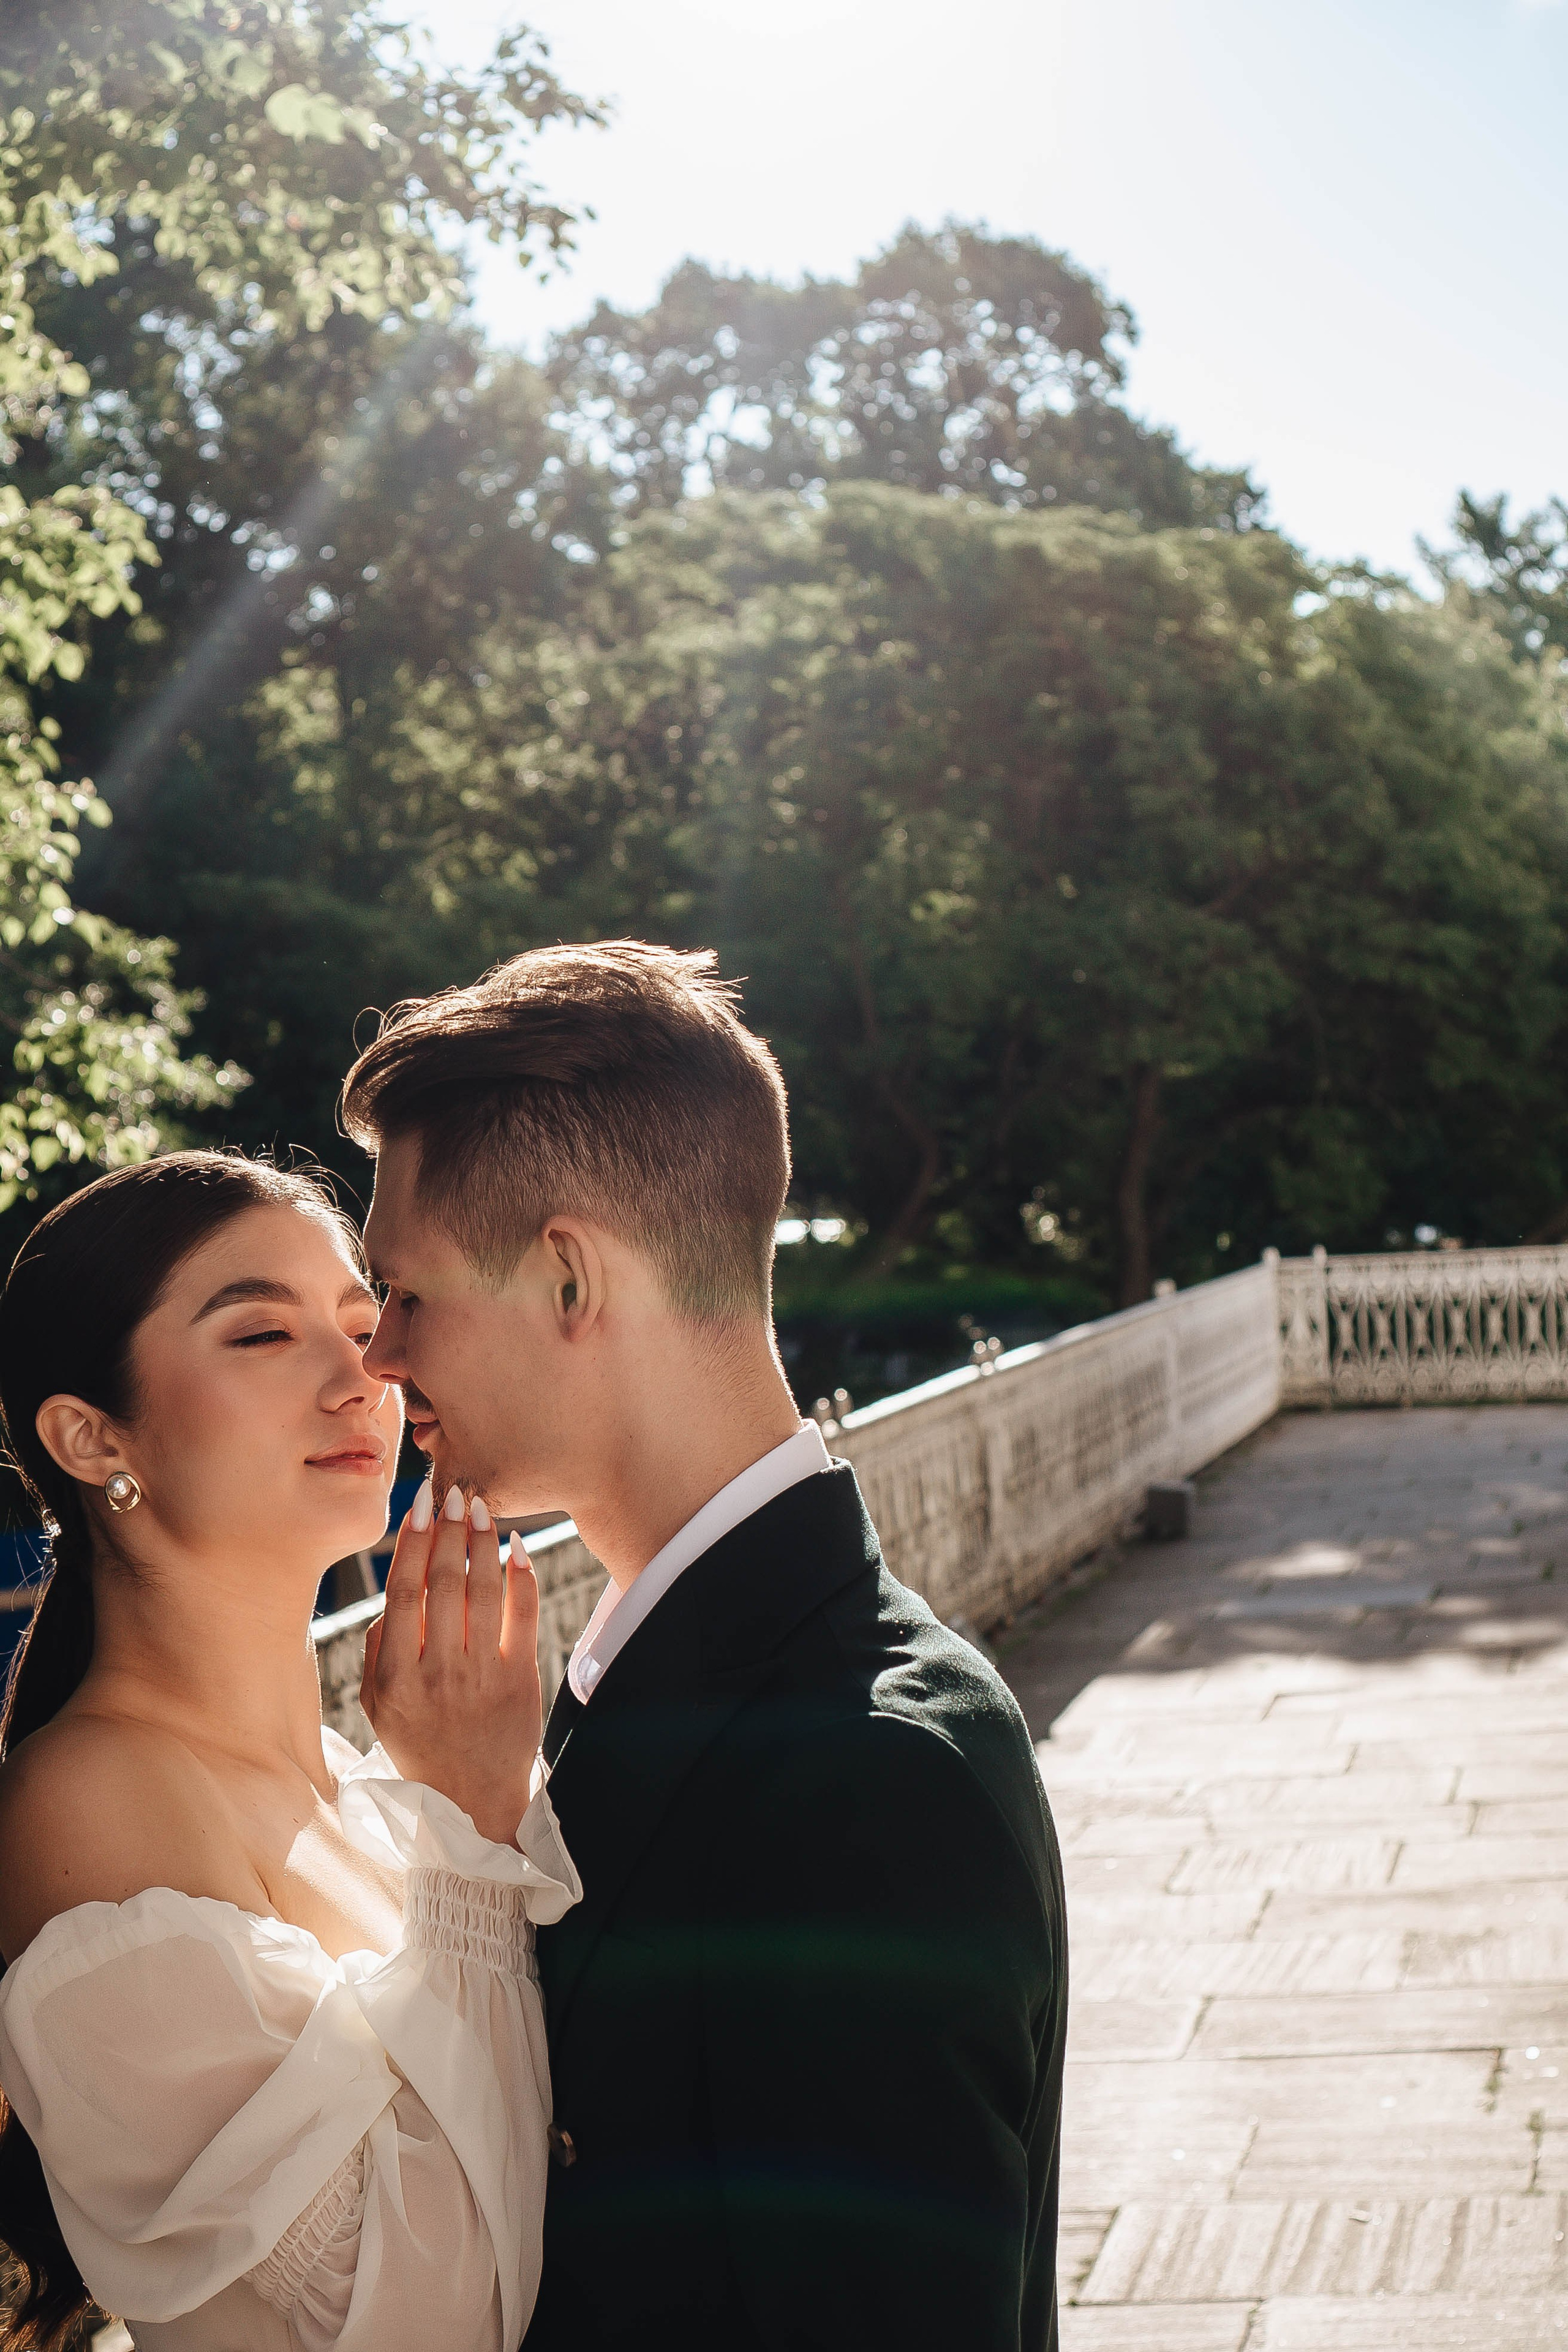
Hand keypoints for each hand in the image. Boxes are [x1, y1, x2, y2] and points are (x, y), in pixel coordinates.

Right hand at [361, 1483, 541, 1845]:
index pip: (402, 1593)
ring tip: (482, 1509)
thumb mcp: (378, 1707)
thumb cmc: (420, 1745)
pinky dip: (521, 1576)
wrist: (472, 1802)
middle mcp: (437, 1675)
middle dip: (448, 1530)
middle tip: (455, 1493)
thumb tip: (391, 1591)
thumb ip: (377, 1650)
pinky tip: (516, 1548)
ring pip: (483, 1592)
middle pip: (443, 1584)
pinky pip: (523, 1617)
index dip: (411, 1542)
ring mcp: (481, 1679)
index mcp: (396, 1679)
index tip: (419, 1505)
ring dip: (482, 1543)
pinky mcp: (521, 1683)